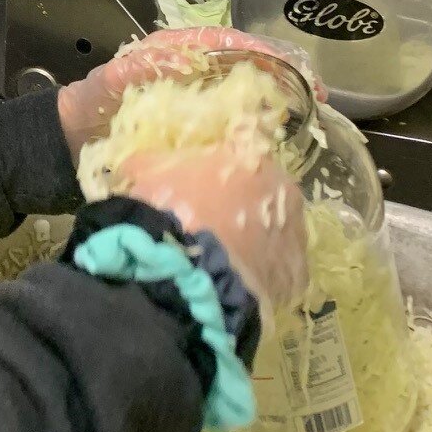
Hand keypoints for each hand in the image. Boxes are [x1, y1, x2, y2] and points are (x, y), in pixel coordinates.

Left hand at [57, 25, 316, 158]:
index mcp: (177, 49)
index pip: (231, 42)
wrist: (71, 142)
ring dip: (278, 98)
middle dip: (284, 74)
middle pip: (248, 64)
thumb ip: (140, 69)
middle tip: (315, 96)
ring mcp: (197, 98)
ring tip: (308, 115)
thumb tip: (184, 59)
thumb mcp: (110, 83)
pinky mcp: (196, 126)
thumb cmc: (91, 107)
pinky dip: (258, 126)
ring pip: (246, 91)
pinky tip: (278, 142)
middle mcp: (192, 69)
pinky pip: (233, 121)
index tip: (296, 69)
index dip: (266, 52)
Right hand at [121, 145, 307, 309]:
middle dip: (240, 204)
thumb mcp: (146, 172)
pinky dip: (261, 274)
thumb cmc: (169, 210)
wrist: (190, 271)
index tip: (198, 184)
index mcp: (250, 154)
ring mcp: (294, 232)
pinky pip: (279, 270)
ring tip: (221, 259)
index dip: (217, 168)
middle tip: (209, 224)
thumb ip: (149, 163)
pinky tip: (236, 283)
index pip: (238, 148)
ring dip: (254, 239)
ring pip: (274, 230)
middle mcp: (283, 188)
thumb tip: (136, 166)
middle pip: (262, 190)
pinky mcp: (296, 275)